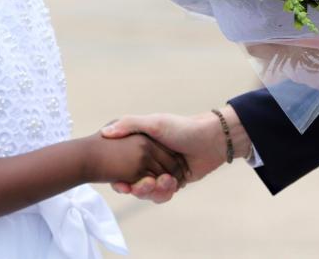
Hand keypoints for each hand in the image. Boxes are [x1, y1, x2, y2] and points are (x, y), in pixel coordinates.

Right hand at [101, 108, 244, 202]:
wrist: (213, 140)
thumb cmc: (183, 127)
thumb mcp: (154, 123)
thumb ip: (129, 125)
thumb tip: (105, 132)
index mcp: (141, 146)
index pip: (121, 166)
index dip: (118, 178)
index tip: (119, 184)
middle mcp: (149, 160)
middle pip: (133, 183)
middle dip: (137, 188)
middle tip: (143, 185)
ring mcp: (161, 172)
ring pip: (147, 192)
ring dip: (152, 191)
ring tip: (163, 182)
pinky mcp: (174, 183)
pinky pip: (162, 195)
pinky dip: (164, 192)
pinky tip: (171, 183)